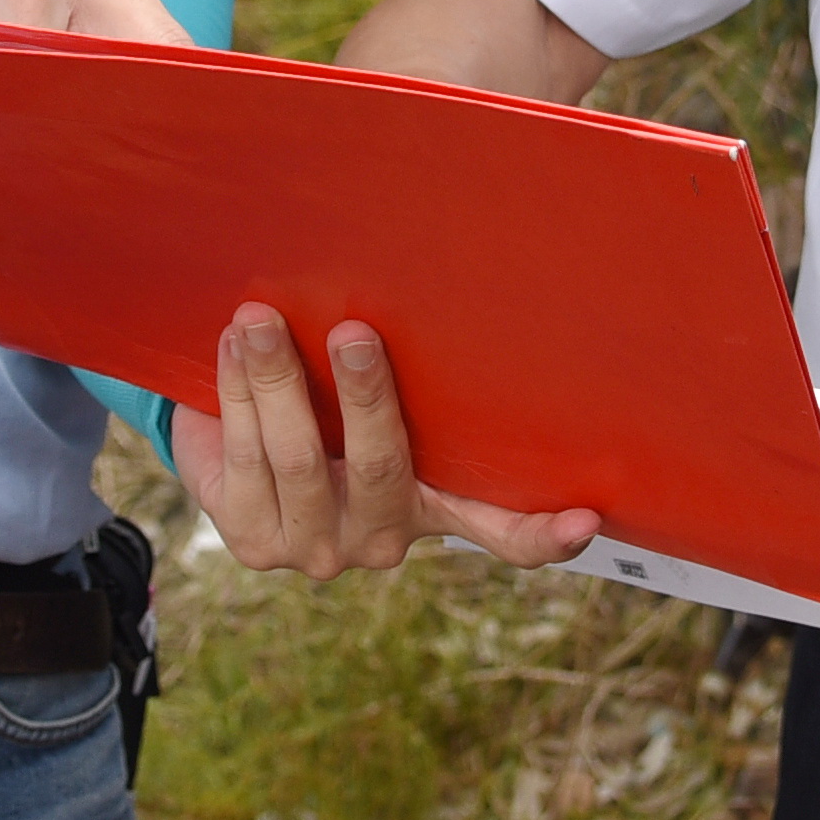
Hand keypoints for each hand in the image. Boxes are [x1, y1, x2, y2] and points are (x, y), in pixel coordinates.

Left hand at [186, 308, 604, 582]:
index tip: (588, 517)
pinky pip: (246, 457)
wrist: (233, 448)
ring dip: (277, 378)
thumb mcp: (382, 393)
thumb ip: (414, 373)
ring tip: (259, 318)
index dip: (545, 533)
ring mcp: (319, 546)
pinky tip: (232, 346)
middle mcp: (384, 537)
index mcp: (436, 503)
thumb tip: (447, 273)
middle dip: (365, 395)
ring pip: (300, 458)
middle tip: (354, 332)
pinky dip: (238, 392)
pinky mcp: (254, 541)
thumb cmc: (328, 402)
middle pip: (380, 467)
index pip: (501, 531)